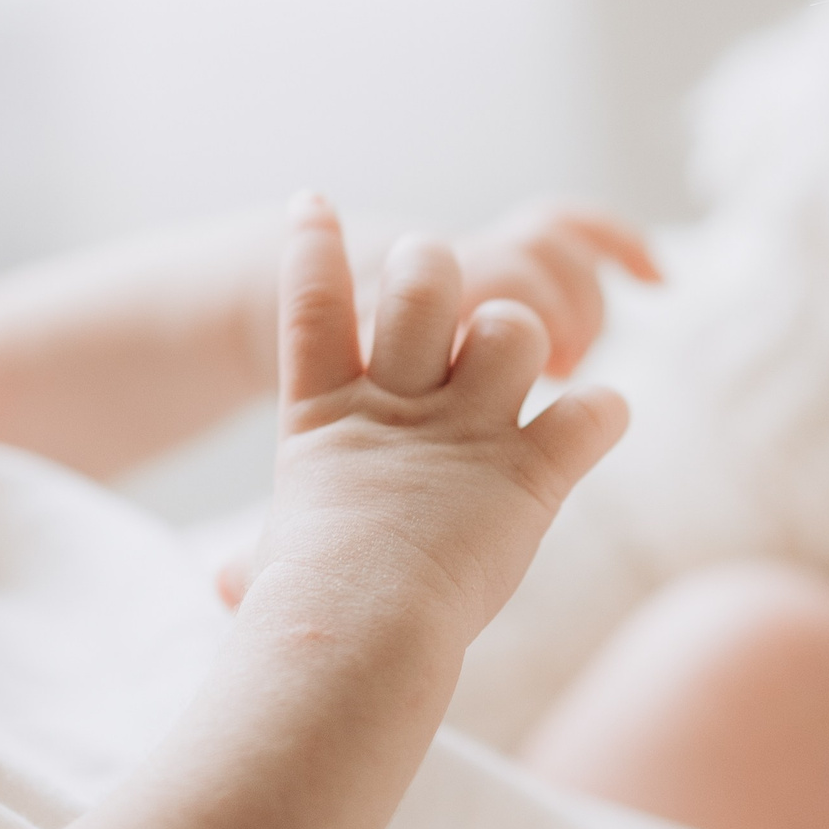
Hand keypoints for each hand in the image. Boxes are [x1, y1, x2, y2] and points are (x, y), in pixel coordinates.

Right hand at [235, 197, 628, 634]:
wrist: (356, 628)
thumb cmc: (304, 607)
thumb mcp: (270, 561)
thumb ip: (255, 563)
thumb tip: (226, 590)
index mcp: (323, 417)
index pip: (310, 302)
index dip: (309, 244)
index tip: (310, 200)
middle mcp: (398, 406)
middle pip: (422, 280)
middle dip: (438, 273)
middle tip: (453, 300)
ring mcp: (468, 433)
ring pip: (513, 324)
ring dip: (524, 338)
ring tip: (523, 373)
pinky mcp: (530, 475)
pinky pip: (590, 412)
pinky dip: (602, 414)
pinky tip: (591, 428)